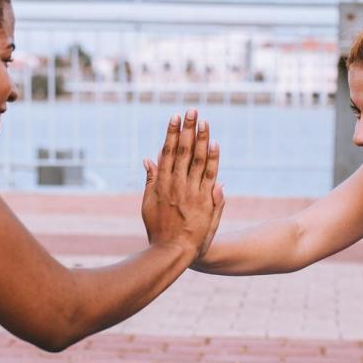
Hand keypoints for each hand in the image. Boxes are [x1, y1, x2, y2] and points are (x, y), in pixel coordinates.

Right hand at [141, 109, 223, 259]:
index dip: (173, 133)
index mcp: (162, 183)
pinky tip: (214, 144)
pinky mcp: (204, 201)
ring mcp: (191, 192)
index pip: (168, 152)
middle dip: (188, 129)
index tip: (176, 117)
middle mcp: (176, 184)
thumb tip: (148, 159)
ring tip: (204, 121)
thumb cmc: (159, 229)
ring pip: (197, 160)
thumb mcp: (148, 203)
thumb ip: (151, 180)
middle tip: (192, 110)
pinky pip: (210, 176)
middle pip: (184, 151)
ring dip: (201, 139)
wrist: (173, 251)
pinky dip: (213, 160)